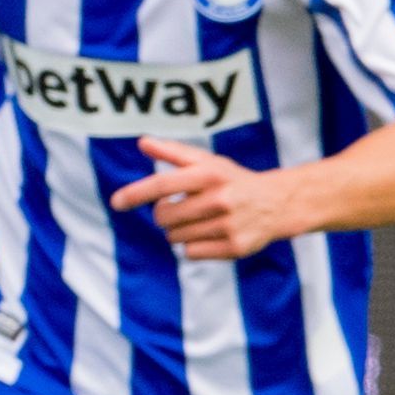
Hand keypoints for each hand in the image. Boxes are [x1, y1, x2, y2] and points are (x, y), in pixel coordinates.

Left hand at [105, 137, 303, 261]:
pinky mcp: (234, 248)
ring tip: (201, 220)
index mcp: (209, 174)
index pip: (163, 184)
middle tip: (182, 208)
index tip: (116, 202)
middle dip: (165, 215)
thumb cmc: (233, 181)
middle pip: (163, 217)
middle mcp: (219, 198)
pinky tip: (211, 234)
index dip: (136, 193)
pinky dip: (193, 246)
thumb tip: (142, 142)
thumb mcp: (208, 162)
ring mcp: (228, 224)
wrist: (278, 203)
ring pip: (175, 238)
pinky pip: (190, 253)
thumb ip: (173, 153)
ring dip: (179, 231)